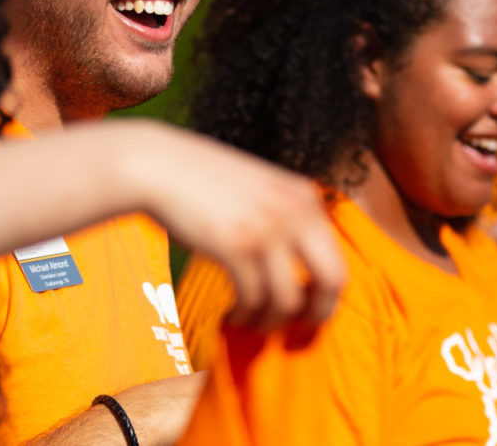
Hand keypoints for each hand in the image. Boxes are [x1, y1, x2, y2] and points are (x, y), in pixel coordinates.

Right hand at [115, 121, 346, 330]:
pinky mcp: (235, 246)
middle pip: (331, 281)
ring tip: (251, 322)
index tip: (308, 312)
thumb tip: (302, 274)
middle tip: (296, 330)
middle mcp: (295, 212)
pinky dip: (244, 315)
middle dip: (317, 314)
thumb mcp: (261, 190)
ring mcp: (267, 229)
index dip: (327, 295)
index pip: (338, 259)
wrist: (158, 166)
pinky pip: (253, 299)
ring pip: (288, 300)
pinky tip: (232, 315)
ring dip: (270, 321)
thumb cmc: (205, 184)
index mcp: (305, 197)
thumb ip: (286, 218)